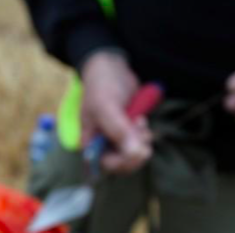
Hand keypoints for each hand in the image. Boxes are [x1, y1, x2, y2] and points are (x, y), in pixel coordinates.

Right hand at [80, 51, 152, 172]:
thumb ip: (118, 131)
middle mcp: (102, 143)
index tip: (140, 151)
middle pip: (123, 162)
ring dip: (141, 139)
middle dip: (136, 150)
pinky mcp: (127, 130)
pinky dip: (143, 133)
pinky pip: (139, 140)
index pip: (108, 165)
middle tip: (144, 136)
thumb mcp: (107, 107)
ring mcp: (115, 137)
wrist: (110, 66)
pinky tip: (140, 119)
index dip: (125, 162)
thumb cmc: (101, 85)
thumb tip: (133, 153)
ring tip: (139, 121)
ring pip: (133, 152)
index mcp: (90, 143)